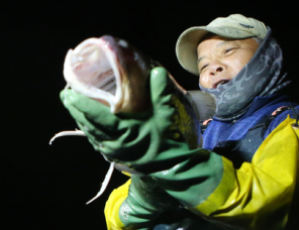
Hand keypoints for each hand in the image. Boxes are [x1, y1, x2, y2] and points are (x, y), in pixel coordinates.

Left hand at [60, 66, 199, 172]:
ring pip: (91, 135)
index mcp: (124, 131)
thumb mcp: (167, 115)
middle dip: (75, 111)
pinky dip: (90, 133)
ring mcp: (114, 152)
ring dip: (81, 121)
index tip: (68, 94)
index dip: (81, 104)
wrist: (173, 168)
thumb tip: (156, 71)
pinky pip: (98, 143)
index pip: (96, 116)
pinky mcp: (117, 158)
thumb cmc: (170, 142)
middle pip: (88, 125)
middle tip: (66, 97)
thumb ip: (161, 92)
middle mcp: (114, 143)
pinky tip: (89, 127)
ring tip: (74, 109)